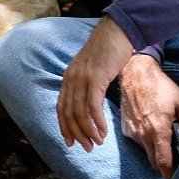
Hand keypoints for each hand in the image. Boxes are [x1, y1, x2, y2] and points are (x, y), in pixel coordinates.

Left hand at [56, 17, 134, 150]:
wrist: (117, 31)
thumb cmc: (108, 51)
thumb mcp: (92, 68)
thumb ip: (88, 84)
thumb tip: (90, 104)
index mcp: (69, 76)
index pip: (61, 107)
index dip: (64, 127)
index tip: (71, 143)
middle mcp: (72, 77)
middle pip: (69, 113)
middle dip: (77, 134)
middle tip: (87, 148)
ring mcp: (82, 77)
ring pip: (79, 112)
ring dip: (88, 131)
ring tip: (97, 143)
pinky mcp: (95, 77)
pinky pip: (92, 105)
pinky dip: (97, 122)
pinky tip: (104, 131)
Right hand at [119, 53, 178, 178]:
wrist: (136, 72)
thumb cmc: (161, 86)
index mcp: (158, 130)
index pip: (163, 163)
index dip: (170, 176)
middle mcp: (143, 134)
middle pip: (154, 162)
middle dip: (164, 164)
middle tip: (173, 157)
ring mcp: (132, 131)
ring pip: (145, 152)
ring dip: (154, 151)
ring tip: (162, 137)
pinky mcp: (125, 127)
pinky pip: (137, 141)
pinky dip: (145, 140)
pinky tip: (150, 126)